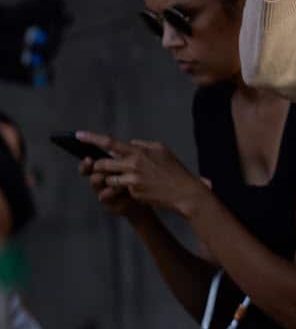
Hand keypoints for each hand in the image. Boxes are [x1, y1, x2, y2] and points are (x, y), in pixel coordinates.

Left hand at [77, 131, 209, 218]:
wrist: (184, 192)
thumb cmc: (174, 169)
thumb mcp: (162, 150)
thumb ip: (143, 145)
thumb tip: (129, 143)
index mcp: (139, 152)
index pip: (109, 143)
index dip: (91, 138)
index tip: (77, 135)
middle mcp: (133, 165)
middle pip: (103, 163)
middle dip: (99, 165)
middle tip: (101, 166)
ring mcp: (132, 180)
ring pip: (108, 178)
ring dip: (111, 178)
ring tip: (125, 178)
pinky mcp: (133, 193)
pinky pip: (120, 189)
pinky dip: (125, 188)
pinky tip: (141, 188)